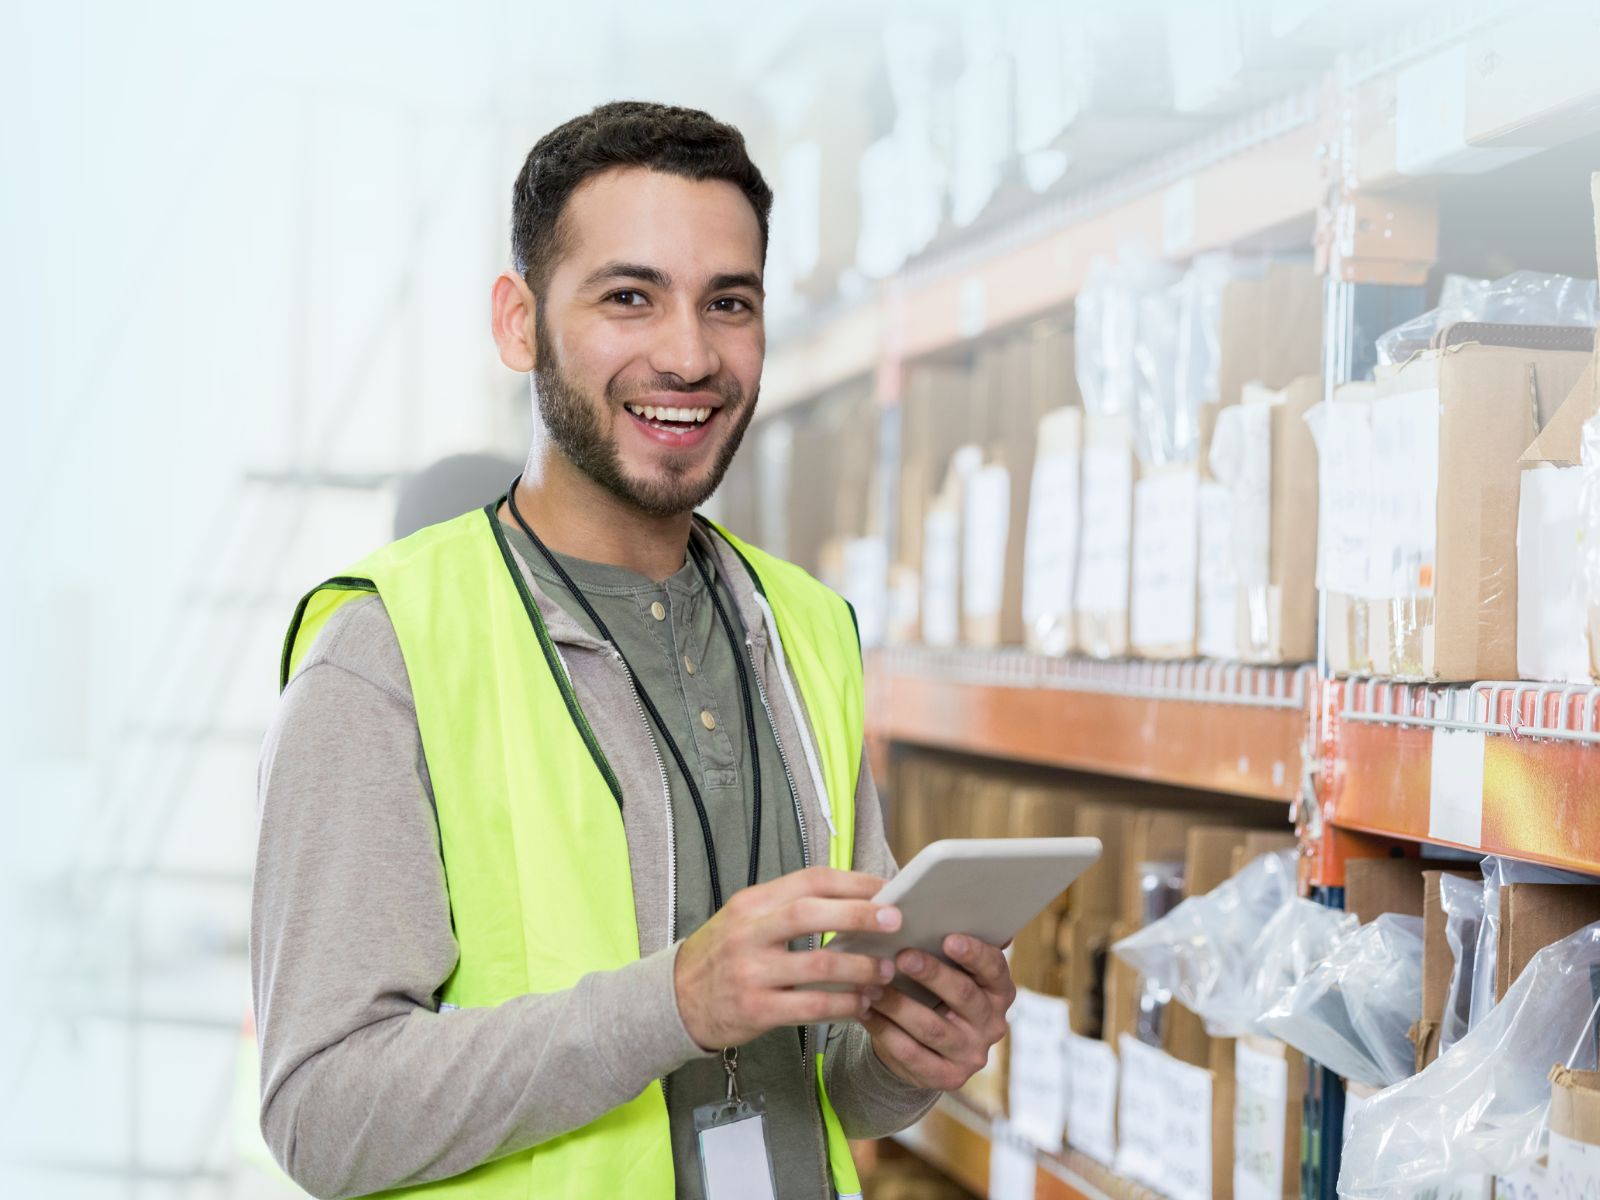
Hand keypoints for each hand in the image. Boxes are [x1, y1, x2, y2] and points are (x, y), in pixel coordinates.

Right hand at [674, 866, 902, 1049]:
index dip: (853, 882)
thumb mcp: (746, 919)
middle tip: (896, 921)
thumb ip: (790, 909)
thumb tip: (855, 903)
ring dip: (860, 968)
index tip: (887, 887)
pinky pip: (811, 1007)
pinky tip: (862, 1004)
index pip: (809, 880)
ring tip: (885, 971)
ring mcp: (751, 972)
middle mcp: (749, 932)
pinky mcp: (756, 1010)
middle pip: (811, 914)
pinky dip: (844, 1006)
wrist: (675, 1000)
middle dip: (860, 914)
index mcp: (752, 903)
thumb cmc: (724, 955)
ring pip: (818, 966)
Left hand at [861, 934, 1014, 1090]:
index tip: (949, 937)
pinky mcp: (947, 1078)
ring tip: (871, 984)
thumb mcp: (948, 969)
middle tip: (902, 956)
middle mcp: (992, 1023)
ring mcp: (971, 1054)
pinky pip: (912, 1054)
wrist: (924, 1045)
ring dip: (899, 1004)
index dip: (974, 953)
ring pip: (932, 1027)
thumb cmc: (933, 990)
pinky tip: (864, 1011)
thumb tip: (935, 905)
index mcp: (999, 990)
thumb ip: (946, 946)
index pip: (994, 969)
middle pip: (963, 996)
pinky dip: (884, 1030)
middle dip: (931, 974)